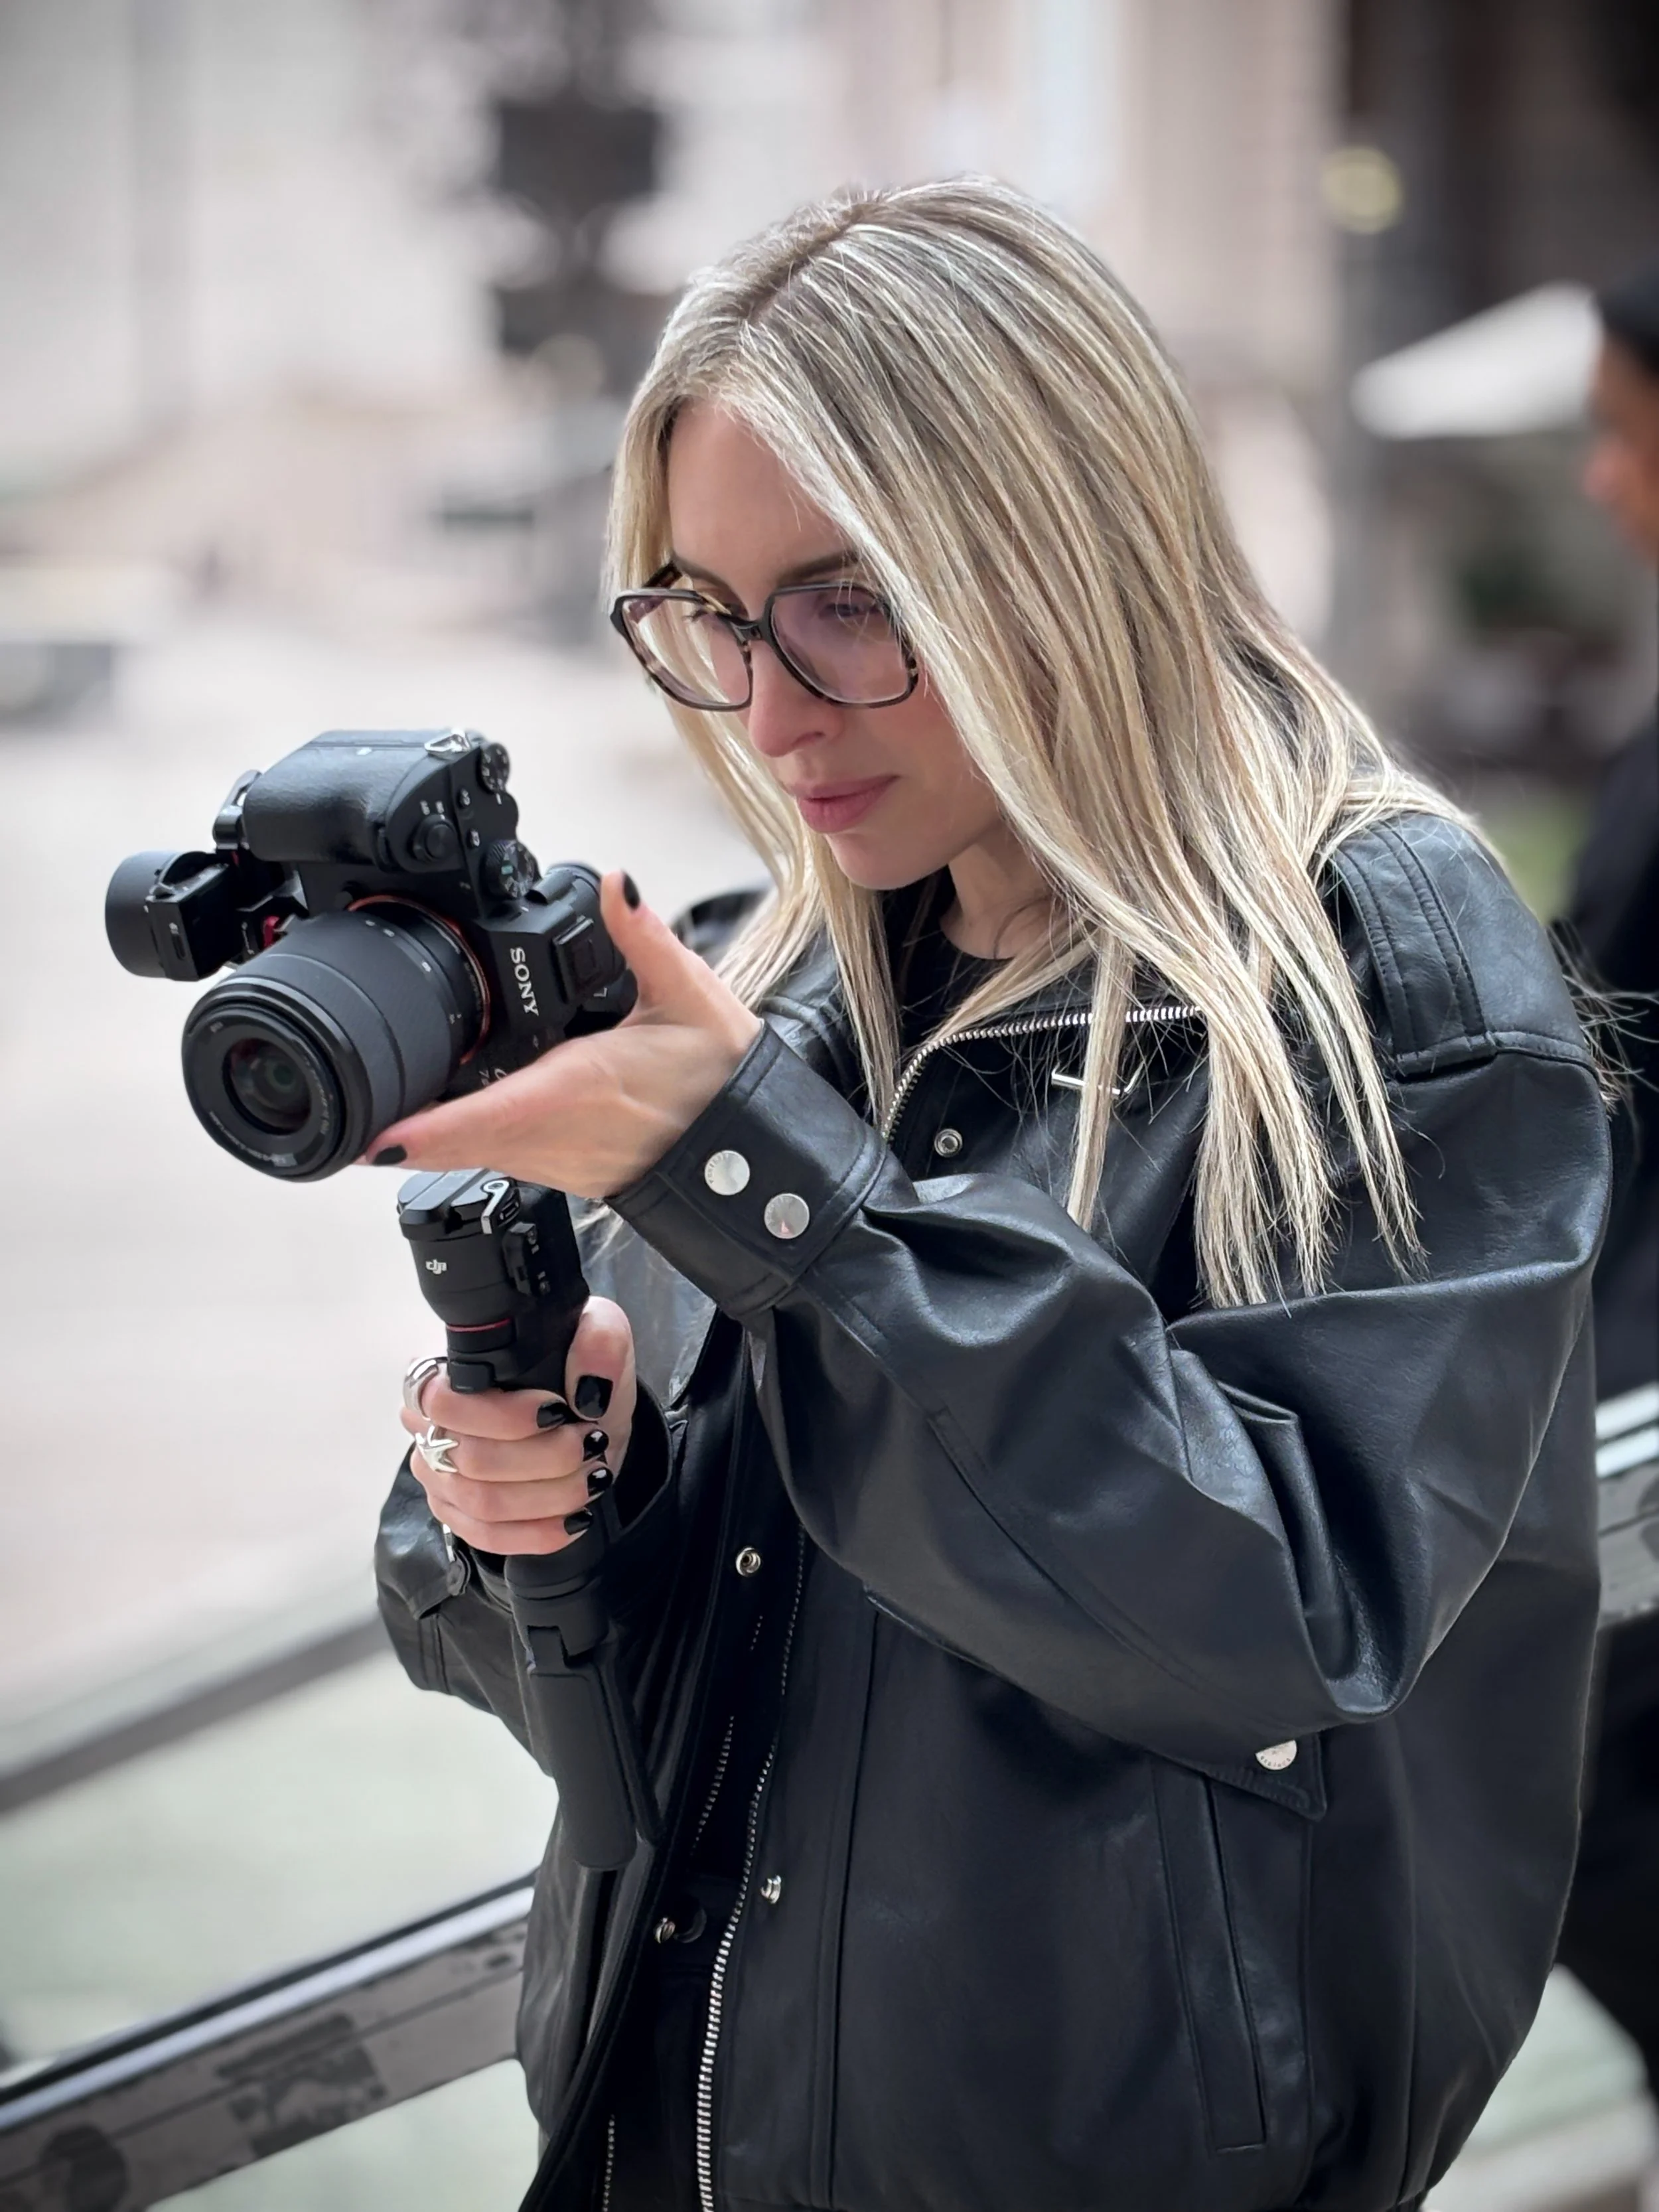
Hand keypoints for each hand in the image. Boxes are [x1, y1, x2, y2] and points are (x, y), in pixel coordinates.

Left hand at [368, 872, 761, 1198]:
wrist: (753, 1152)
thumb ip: (645, 938)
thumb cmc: (723, 1084)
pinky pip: (498, 1159)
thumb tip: (618, 886)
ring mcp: (559, 1162)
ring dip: (425, 1138)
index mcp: (580, 1088)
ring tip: (375, 1112)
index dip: (423, 1132)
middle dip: (397, 1133)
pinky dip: (463, 1140)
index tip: (371, 1136)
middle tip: (341, 1113)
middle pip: (456, 1144)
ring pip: (472, 1156)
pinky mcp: (564, 1173)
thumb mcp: (692, 997)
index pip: (485, 1117)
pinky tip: (444, 1115)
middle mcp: (560, 1137)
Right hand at [401, 1298, 635, 1555]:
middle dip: (545, 1458)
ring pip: (482, 1502)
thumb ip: (600, 1341)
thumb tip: (589, 1388)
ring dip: (549, 1494)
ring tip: (592, 1475)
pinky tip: (574, 1517)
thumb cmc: (578, 1374)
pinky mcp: (458, 1515)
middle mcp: (429, 1425)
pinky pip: (487, 1537)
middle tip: (590, 1443)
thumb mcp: (601, 1334)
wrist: (589, 1420)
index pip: (443, 1400)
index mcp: (447, 1371)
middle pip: (469, 1459)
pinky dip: (537, 1532)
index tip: (557, 1411)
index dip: (501, 1415)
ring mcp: (439, 1475)